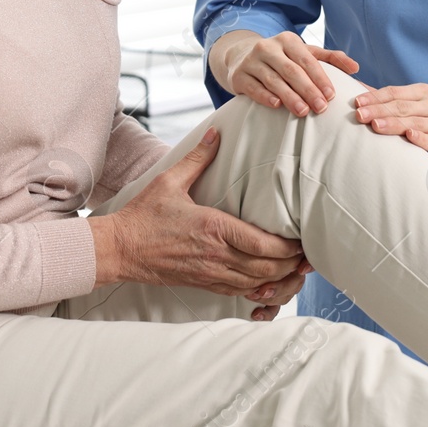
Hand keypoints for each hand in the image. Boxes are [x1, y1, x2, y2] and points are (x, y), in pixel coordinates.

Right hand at [89, 127, 308, 315]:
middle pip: (266, 269)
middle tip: (308, 256)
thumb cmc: (143, 215)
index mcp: (213, 228)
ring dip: (280, 280)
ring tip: (296, 270)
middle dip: (292, 266)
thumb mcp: (170, 181)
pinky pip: (239, 293)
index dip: (288, 247)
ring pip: (257, 284)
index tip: (301, 240)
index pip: (262, 245)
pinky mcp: (204, 284)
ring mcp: (210, 274)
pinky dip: (259, 290)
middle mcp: (215, 256)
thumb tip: (215, 133)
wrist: (119, 249)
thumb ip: (198, 158)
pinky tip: (269, 283)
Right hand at [211, 29, 359, 116]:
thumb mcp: (304, 53)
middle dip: (308, 90)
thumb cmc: (281, 58)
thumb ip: (330, 59)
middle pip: (291, 71)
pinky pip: (253, 87)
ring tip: (303, 111)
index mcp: (288, 40)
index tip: (332, 95)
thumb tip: (356, 68)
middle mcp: (268, 47)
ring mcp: (251, 61)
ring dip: (290, 97)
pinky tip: (277, 105)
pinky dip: (265, 96)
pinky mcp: (238, 76)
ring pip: (273, 80)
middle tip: (322, 108)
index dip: (320, 78)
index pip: (307, 60)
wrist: (241, 56)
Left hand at [351, 82, 427, 166]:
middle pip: (403, 107)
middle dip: (380, 110)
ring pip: (417, 123)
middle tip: (359, 114)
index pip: (395, 93)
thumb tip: (359, 89)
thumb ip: (392, 98)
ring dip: (395, 123)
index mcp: (424, 93)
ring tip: (376, 125)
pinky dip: (422, 138)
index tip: (356, 102)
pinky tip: (410, 136)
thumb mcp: (419, 102)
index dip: (376, 97)